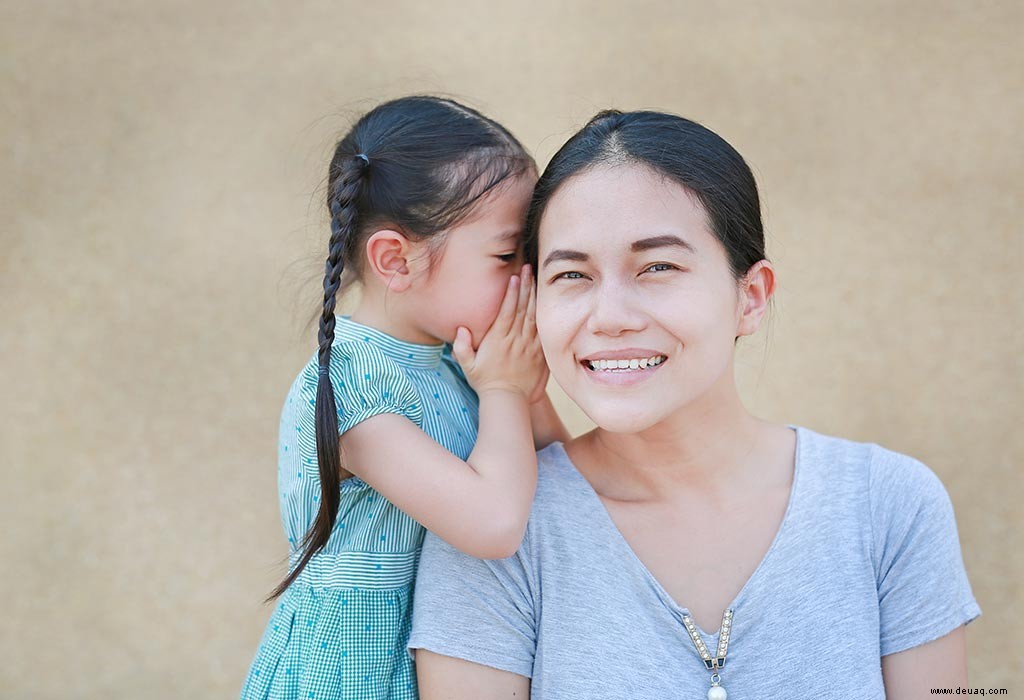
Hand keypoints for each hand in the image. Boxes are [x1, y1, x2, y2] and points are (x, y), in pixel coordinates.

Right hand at [451, 264, 546, 399]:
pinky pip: (543, 330)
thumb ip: (461, 347)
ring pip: (535, 316)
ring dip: (536, 296)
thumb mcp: (468, 365)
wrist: (507, 399)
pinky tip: (546, 302)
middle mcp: (515, 340)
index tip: (515, 276)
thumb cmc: (485, 381)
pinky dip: (545, 315)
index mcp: (499, 339)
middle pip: (523, 308)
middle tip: (529, 268)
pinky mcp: (539, 352)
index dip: (512, 292)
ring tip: (537, 279)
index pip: (507, 311)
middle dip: (526, 286)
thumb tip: (460, 329)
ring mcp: (529, 346)